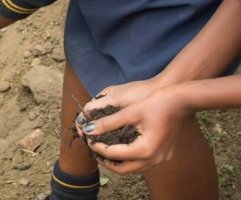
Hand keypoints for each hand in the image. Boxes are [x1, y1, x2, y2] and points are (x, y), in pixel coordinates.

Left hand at [77, 85, 193, 173]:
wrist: (183, 101)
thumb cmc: (158, 102)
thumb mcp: (130, 112)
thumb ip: (108, 122)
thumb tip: (88, 129)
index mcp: (145, 149)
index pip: (114, 154)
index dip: (97, 147)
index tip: (87, 139)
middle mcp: (154, 159)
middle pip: (123, 169)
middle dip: (105, 160)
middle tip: (92, 148)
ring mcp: (161, 158)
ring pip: (133, 168)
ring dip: (117, 161)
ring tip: (103, 149)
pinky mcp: (164, 154)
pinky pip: (142, 162)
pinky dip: (128, 158)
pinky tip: (119, 147)